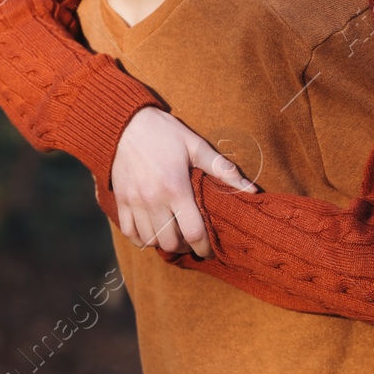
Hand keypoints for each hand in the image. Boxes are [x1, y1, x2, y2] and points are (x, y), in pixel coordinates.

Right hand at [110, 107, 256, 257]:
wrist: (126, 123)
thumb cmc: (165, 133)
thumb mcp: (196, 146)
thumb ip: (223, 169)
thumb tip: (252, 190)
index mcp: (176, 188)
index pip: (193, 232)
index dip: (205, 247)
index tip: (210, 250)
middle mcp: (153, 199)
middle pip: (170, 242)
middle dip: (185, 247)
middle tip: (192, 241)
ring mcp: (134, 201)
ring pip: (150, 240)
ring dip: (164, 243)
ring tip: (174, 236)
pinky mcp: (121, 200)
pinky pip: (129, 232)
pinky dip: (141, 239)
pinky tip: (151, 233)